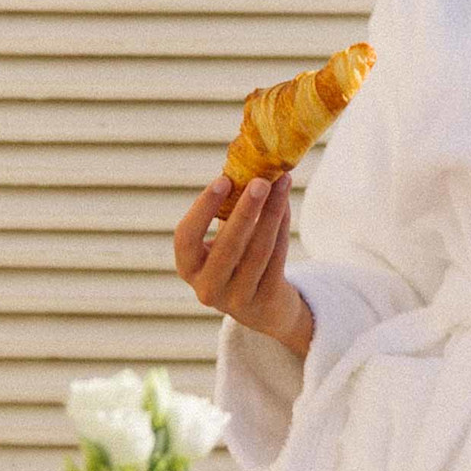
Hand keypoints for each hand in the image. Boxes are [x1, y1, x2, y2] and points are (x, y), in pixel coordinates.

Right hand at [173, 173, 313, 358]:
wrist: (263, 308)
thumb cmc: (237, 260)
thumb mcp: (222, 241)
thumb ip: (226, 211)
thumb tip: (245, 163)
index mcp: (189, 268)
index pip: (185, 238)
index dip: (203, 208)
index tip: (223, 180)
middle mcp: (207, 288)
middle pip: (228, 246)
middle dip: (246, 210)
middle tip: (261, 180)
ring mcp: (237, 299)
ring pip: (258, 250)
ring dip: (272, 213)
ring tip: (281, 182)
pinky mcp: (265, 300)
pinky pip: (277, 257)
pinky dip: (283, 227)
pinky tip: (286, 203)